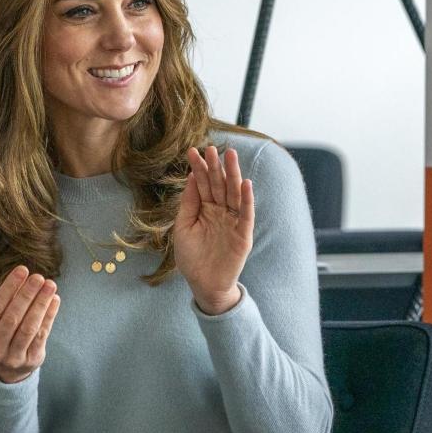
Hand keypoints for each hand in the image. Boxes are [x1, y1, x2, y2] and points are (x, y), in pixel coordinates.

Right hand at [0, 265, 59, 384]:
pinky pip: (42, 335)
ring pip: (29, 328)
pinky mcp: (31, 360)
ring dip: (41, 304)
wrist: (4, 370)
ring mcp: (13, 357)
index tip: (22, 270)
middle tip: (39, 277)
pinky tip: (55, 299)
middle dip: (26, 295)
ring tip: (50, 285)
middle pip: (12, 319)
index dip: (8, 289)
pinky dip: (49, 316)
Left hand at [175, 145, 254, 313]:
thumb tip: (190, 179)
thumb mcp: (183, 228)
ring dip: (233, 175)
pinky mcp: (243, 234)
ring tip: (231, 156)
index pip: (202, 184)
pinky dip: (247, 199)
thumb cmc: (192, 258)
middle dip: (216, 167)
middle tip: (212, 148)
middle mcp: (221, 211)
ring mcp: (233, 221)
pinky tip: (246, 184)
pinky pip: (246, 214)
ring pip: (234, 193)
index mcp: (205, 209)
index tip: (192, 152)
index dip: (198, 169)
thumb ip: (189, 204)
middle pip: (219, 184)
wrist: (204, 284)